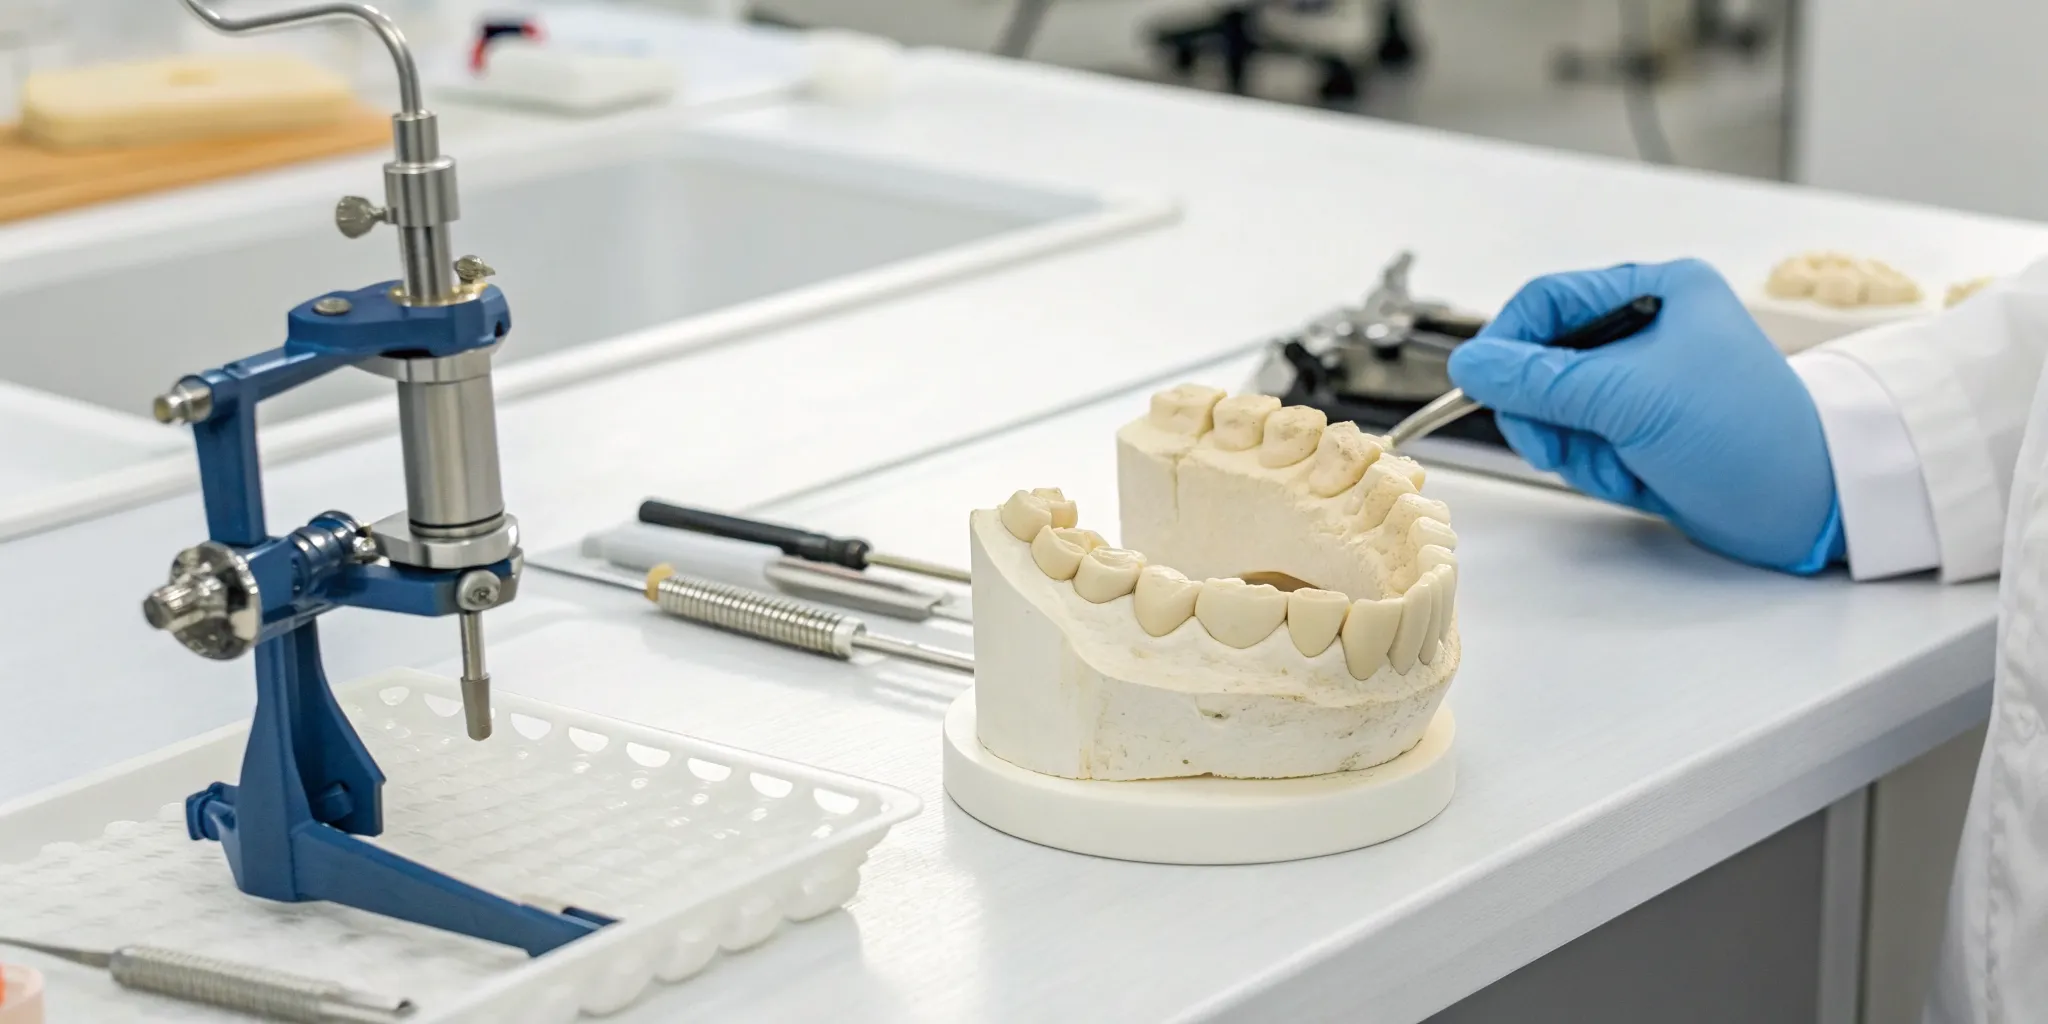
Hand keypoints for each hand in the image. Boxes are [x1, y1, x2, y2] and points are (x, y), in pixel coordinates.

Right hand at [1446, 259, 1842, 572]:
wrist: (1810, 506)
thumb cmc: (1747, 434)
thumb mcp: (1631, 397)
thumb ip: (1540, 380)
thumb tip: (1471, 363)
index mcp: (1656, 293)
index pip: (1547, 302)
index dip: (1508, 344)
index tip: (1482, 386)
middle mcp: (1648, 331)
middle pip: (1542, 361)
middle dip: (1547, 411)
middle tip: (1559, 442)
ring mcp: (1644, 385)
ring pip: (1556, 410)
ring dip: (1574, 446)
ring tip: (1620, 463)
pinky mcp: (1643, 431)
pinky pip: (1582, 444)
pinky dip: (1596, 467)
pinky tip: (1634, 477)